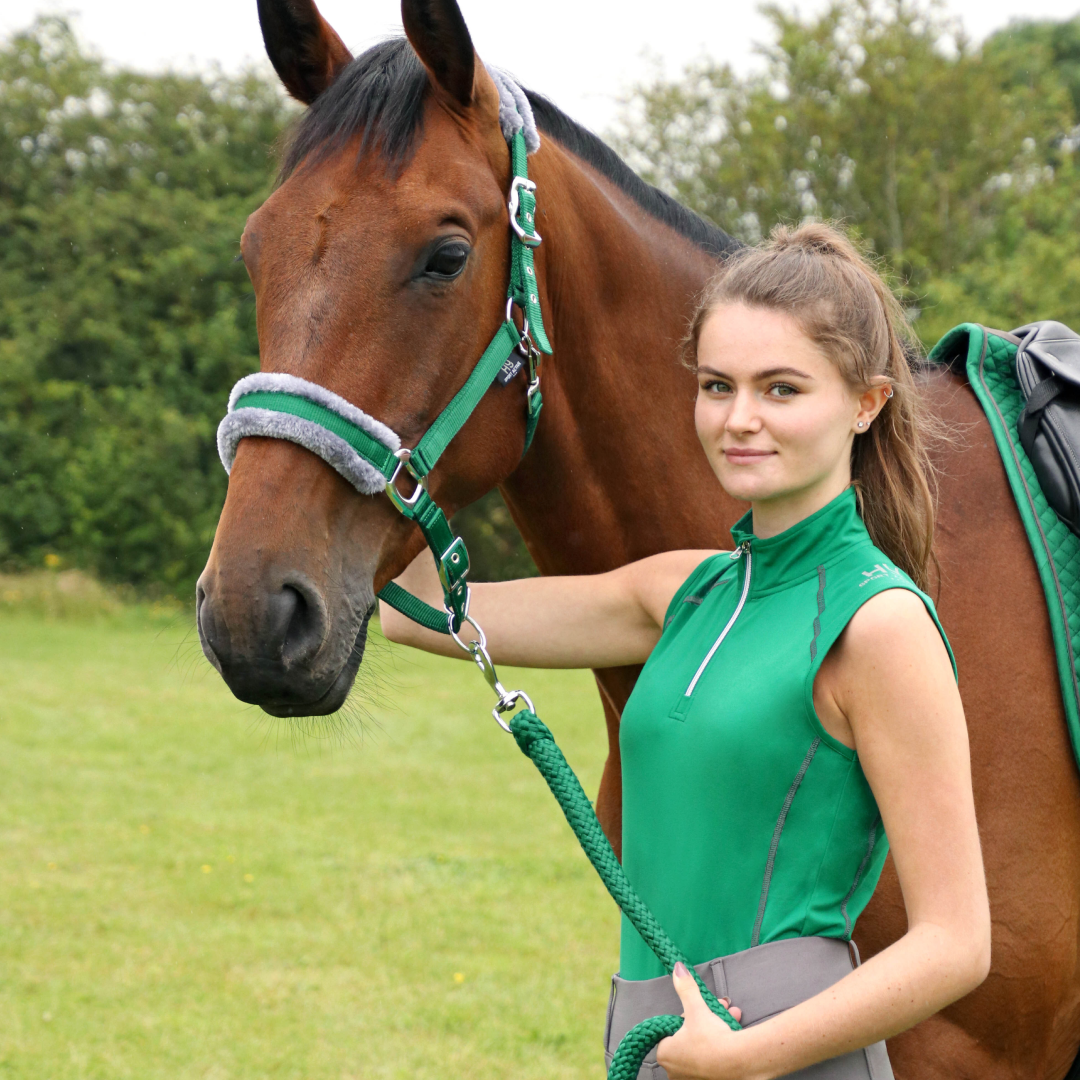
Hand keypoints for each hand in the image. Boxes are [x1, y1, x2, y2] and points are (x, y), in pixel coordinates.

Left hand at [655, 962, 745, 1079]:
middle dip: (705, 1020)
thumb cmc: (709, 1037)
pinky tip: (733, 1030)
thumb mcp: (695, 1008)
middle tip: (718, 1008)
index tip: (698, 1011)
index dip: (686, 1018)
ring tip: (731, 1015)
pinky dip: (721, 1045)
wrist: (738, 1063)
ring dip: (716, 1029)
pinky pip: (712, 1059)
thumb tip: (677, 968)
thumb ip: (685, 988)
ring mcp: (692, 1079)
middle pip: (689, 1038)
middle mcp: (675, 1071)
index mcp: (665, 1054)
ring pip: (703, 1047)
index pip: (671, 1032)